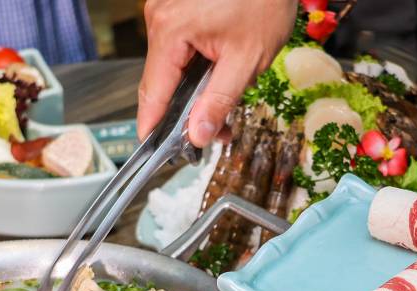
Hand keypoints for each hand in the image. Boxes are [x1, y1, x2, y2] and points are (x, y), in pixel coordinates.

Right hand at [137, 0, 296, 146]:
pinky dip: (199, 66)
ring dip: (198, 88)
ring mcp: (166, 10)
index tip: (153, 149)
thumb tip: (198, 134)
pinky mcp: (177, 7)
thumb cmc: (263, 2)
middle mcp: (159, 17)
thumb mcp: (247, 60)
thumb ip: (220, 100)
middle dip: (189, 110)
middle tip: (218, 133)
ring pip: (174, 65)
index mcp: (170, 30)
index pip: (154, 90)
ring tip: (231, 98)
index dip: (153, 124)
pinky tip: (224, 71)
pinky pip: (181, 47)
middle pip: (163, 80)